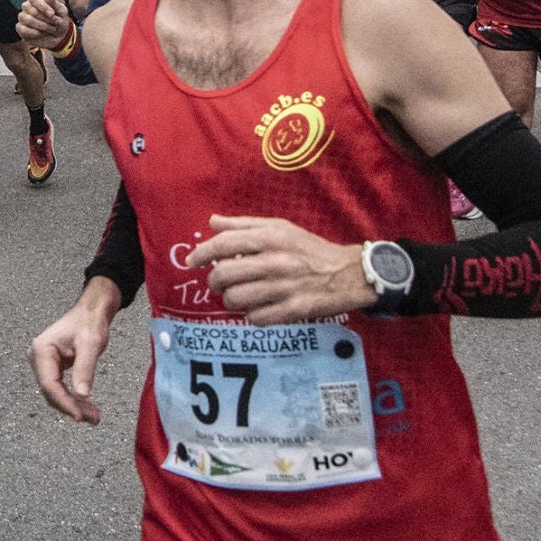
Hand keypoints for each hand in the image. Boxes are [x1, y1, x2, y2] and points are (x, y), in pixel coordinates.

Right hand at [18, 0, 72, 50]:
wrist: (59, 34)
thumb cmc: (58, 18)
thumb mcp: (61, 10)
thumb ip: (54, 3)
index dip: (43, 6)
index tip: (52, 14)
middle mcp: (27, 6)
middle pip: (32, 11)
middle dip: (46, 19)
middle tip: (56, 23)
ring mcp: (22, 17)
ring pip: (28, 20)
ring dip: (42, 26)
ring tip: (51, 29)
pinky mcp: (20, 28)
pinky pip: (23, 30)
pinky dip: (35, 33)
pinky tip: (42, 33)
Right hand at [29, 287, 118, 423]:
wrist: (92, 312)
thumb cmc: (89, 322)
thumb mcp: (90, 345)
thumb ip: (85, 369)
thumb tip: (82, 395)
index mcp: (42, 350)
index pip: (49, 384)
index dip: (64, 402)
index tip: (80, 416)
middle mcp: (38, 357)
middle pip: (51, 392)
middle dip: (72, 406)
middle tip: (94, 418)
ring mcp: (44, 363)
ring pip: (55, 393)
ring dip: (74, 405)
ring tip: (95, 415)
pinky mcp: (52, 368)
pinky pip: (60, 388)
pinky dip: (74, 398)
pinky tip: (88, 406)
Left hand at [186, 215, 374, 324]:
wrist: (349, 274)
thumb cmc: (309, 249)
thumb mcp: (280, 228)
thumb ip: (244, 224)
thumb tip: (212, 222)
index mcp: (271, 237)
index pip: (224, 244)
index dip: (202, 253)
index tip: (191, 262)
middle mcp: (276, 261)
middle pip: (225, 274)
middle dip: (214, 281)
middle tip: (219, 282)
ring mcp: (285, 287)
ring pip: (236, 298)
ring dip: (231, 300)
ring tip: (238, 295)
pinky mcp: (294, 310)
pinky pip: (256, 318)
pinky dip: (251, 316)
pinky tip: (256, 309)